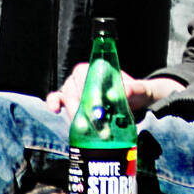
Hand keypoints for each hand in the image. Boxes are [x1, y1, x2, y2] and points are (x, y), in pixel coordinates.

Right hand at [46, 68, 184, 120]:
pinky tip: (57, 111)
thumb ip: (133, 89)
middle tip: (90, 120)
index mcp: (99, 68)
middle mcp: (85, 76)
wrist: (135, 104)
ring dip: (72, 112)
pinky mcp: (71, 102)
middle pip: (74, 86)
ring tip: (82, 126)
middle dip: (80, 105)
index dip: (86, 86)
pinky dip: (54, 103)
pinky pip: (57, 99)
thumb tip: (122, 93)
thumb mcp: (139, 90)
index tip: (94, 102)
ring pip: (66, 95)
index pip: (86, 72)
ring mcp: (76, 88)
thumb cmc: (135, 93)